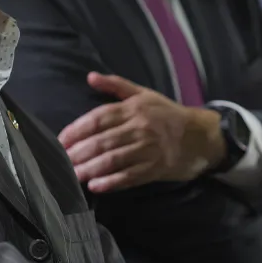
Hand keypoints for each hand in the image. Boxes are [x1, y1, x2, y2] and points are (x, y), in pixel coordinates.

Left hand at [59, 72, 224, 192]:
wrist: (202, 136)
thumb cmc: (168, 114)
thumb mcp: (145, 94)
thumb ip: (116, 85)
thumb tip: (90, 77)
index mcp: (135, 108)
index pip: (99, 118)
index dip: (77, 130)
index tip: (60, 140)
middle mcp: (140, 127)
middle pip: (103, 141)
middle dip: (78, 152)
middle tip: (60, 161)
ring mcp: (148, 149)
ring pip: (113, 159)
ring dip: (90, 169)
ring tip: (72, 175)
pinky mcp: (155, 168)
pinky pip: (130, 176)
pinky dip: (111, 182)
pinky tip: (96, 186)